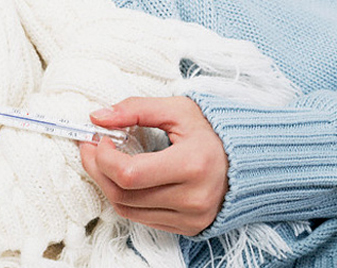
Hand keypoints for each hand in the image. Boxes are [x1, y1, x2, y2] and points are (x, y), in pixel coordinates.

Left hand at [79, 96, 227, 235]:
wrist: (246, 161)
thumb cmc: (211, 133)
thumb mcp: (177, 110)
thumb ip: (136, 109)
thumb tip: (98, 117)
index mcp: (192, 165)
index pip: (129, 173)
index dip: (103, 157)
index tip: (99, 138)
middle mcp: (192, 198)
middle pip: (122, 194)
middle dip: (97, 169)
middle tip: (90, 147)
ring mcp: (190, 217)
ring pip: (126, 209)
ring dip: (106, 184)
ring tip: (104, 161)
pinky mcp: (187, 227)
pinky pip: (140, 218)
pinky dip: (124, 197)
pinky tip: (124, 177)